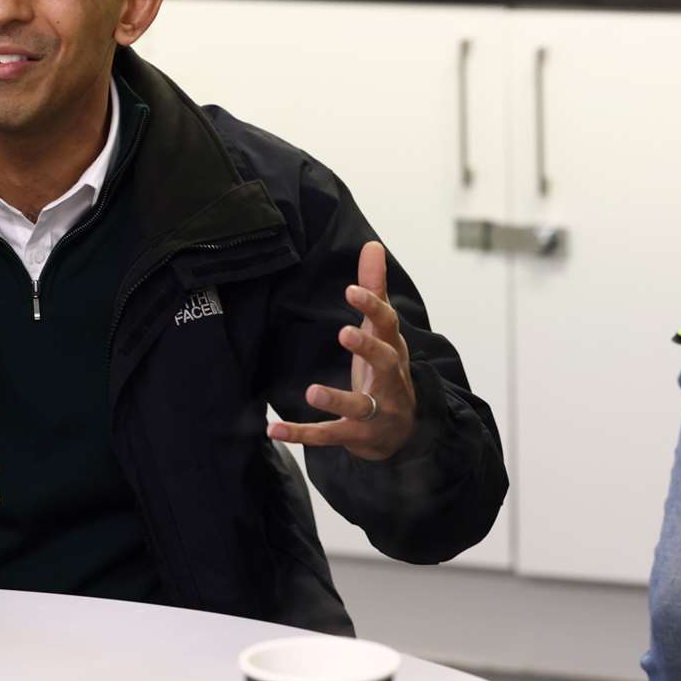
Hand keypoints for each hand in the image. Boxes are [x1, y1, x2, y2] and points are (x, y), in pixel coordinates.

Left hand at [268, 240, 416, 461]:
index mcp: (392, 349)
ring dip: (336, 399)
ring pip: (359, 407)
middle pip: (384, 361)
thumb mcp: (382, 331)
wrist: (406, 431)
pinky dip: (302, 434)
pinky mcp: (357, 436)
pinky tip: (273, 430)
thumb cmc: (388, 370)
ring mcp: (375, 411)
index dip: (371, 306)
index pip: (387, 324)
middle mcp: (389, 380)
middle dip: (366, 348)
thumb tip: (372, 245)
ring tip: (311, 392)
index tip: (351, 289)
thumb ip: (374, 290)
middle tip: (344, 332)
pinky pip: (329, 435)